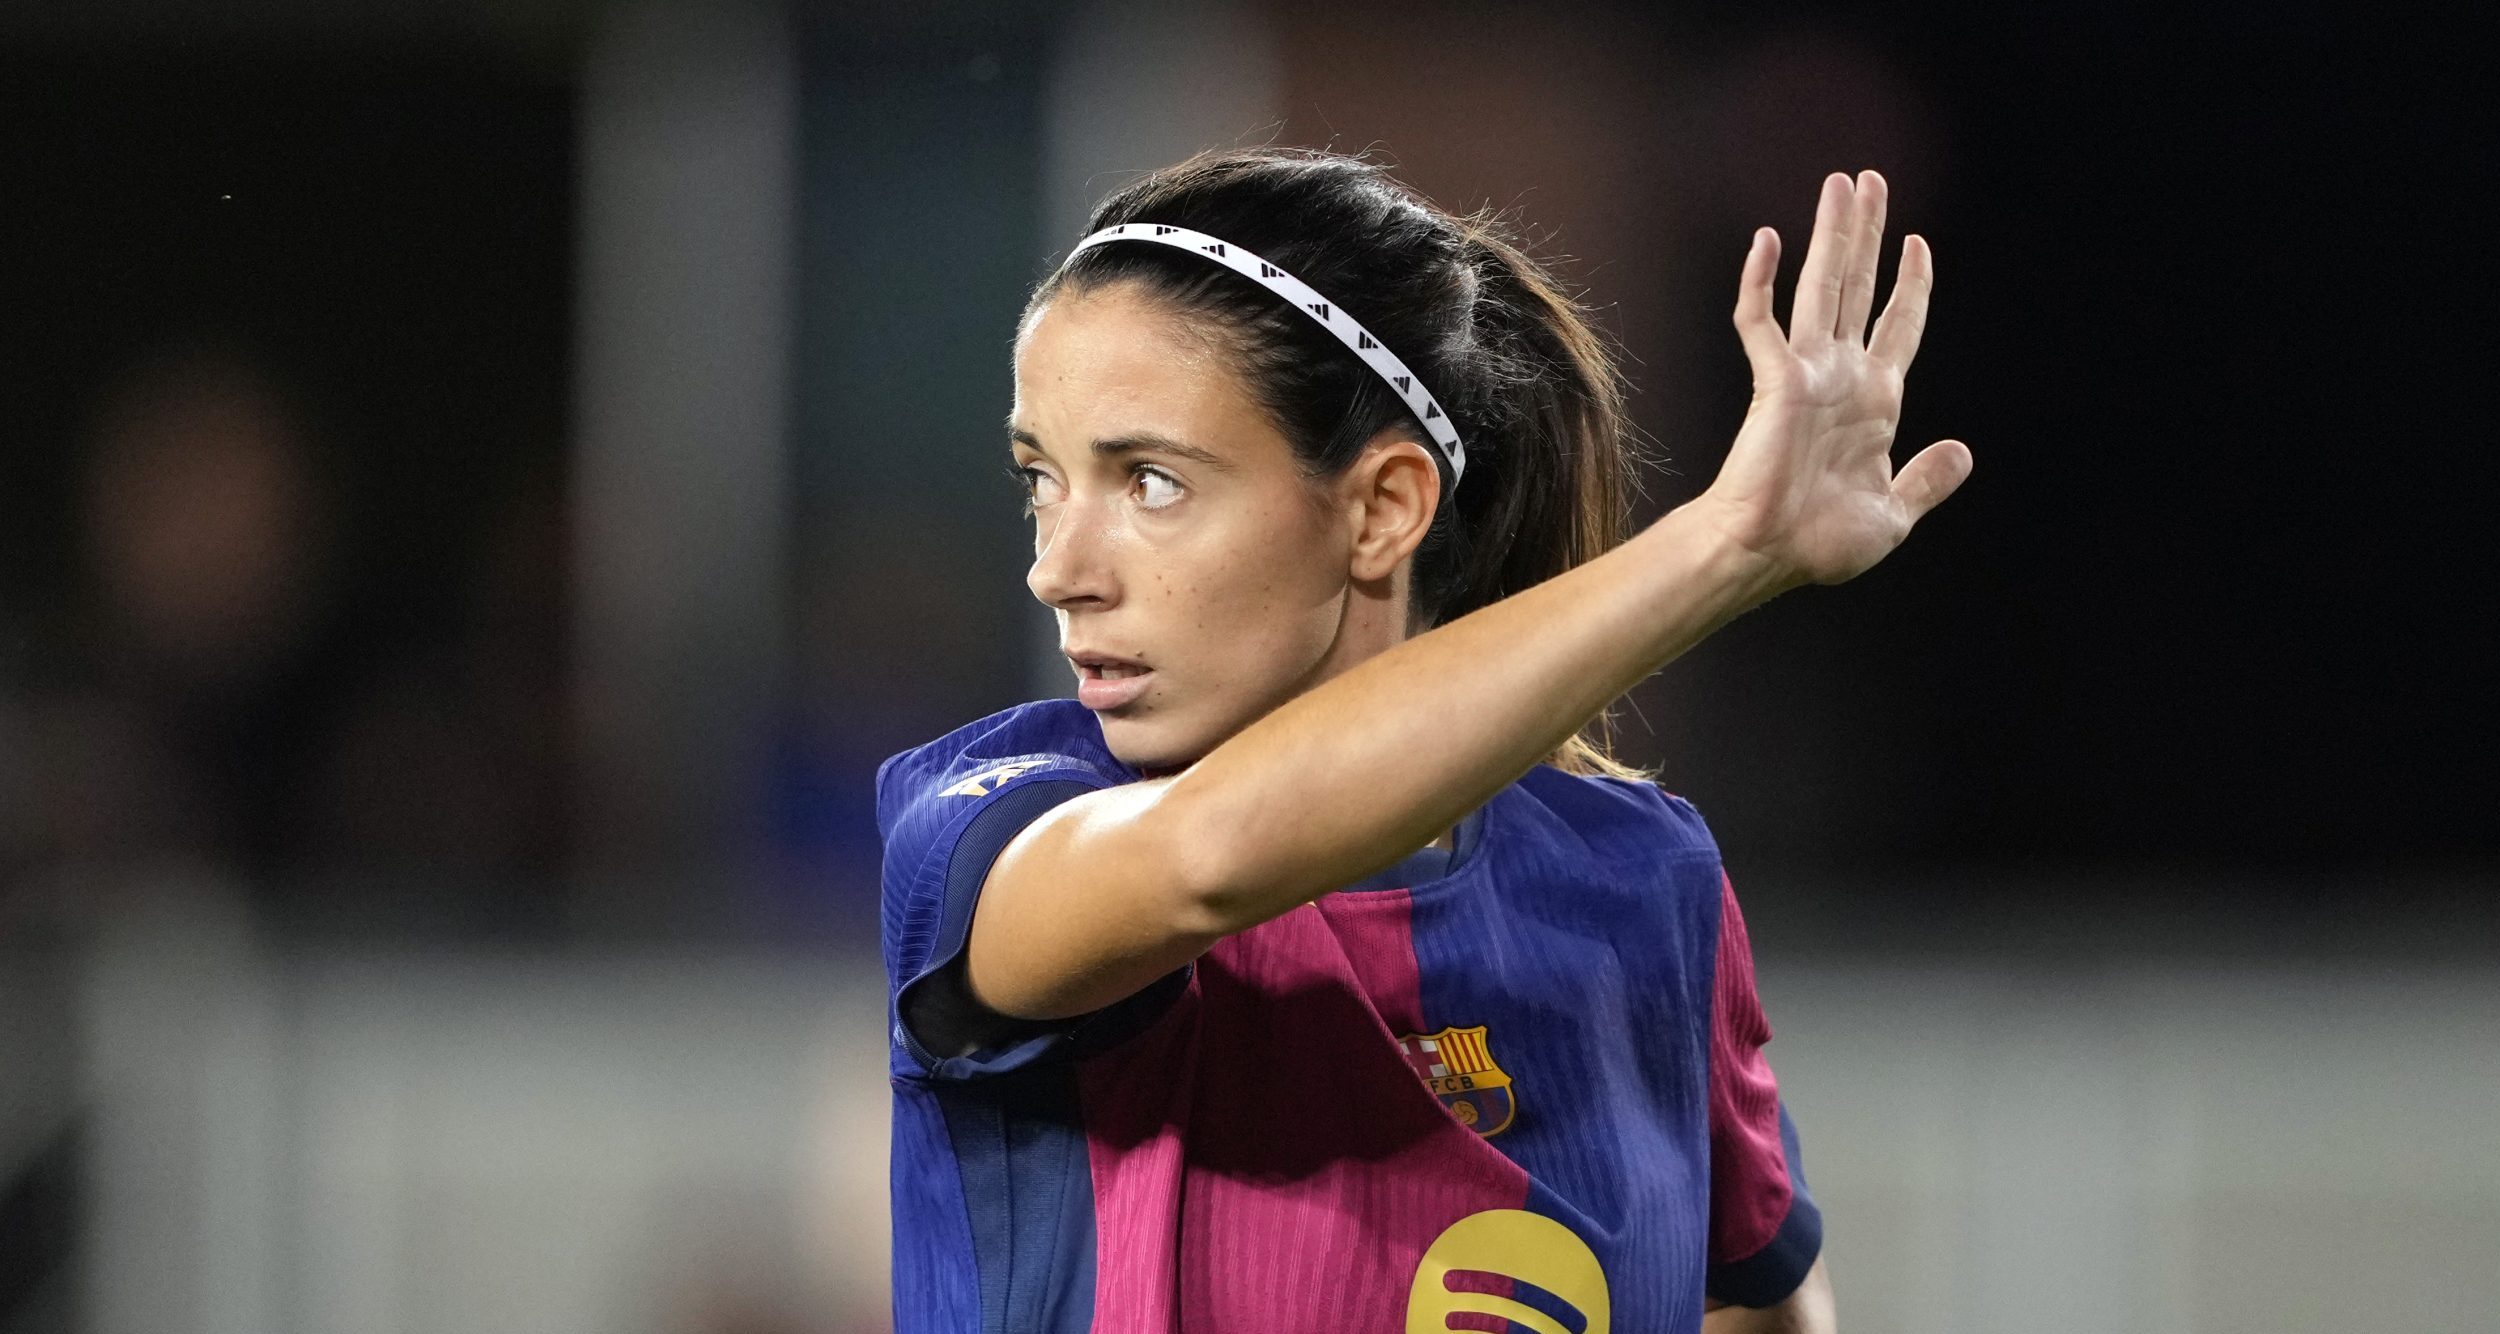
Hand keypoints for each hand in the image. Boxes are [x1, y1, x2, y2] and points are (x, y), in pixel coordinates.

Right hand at [1698, 170, 1970, 590]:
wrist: (1769, 555)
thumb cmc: (1820, 542)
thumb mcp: (1894, 513)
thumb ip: (1927, 480)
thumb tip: (1962, 452)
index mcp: (1876, 401)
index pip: (1899, 325)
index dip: (1911, 284)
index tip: (1917, 243)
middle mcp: (1843, 375)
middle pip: (1859, 286)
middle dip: (1867, 233)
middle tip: (1870, 181)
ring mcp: (1808, 373)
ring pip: (1822, 286)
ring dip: (1833, 234)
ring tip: (1842, 185)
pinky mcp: (1774, 381)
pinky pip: (1762, 322)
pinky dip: (1760, 282)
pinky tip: (1767, 241)